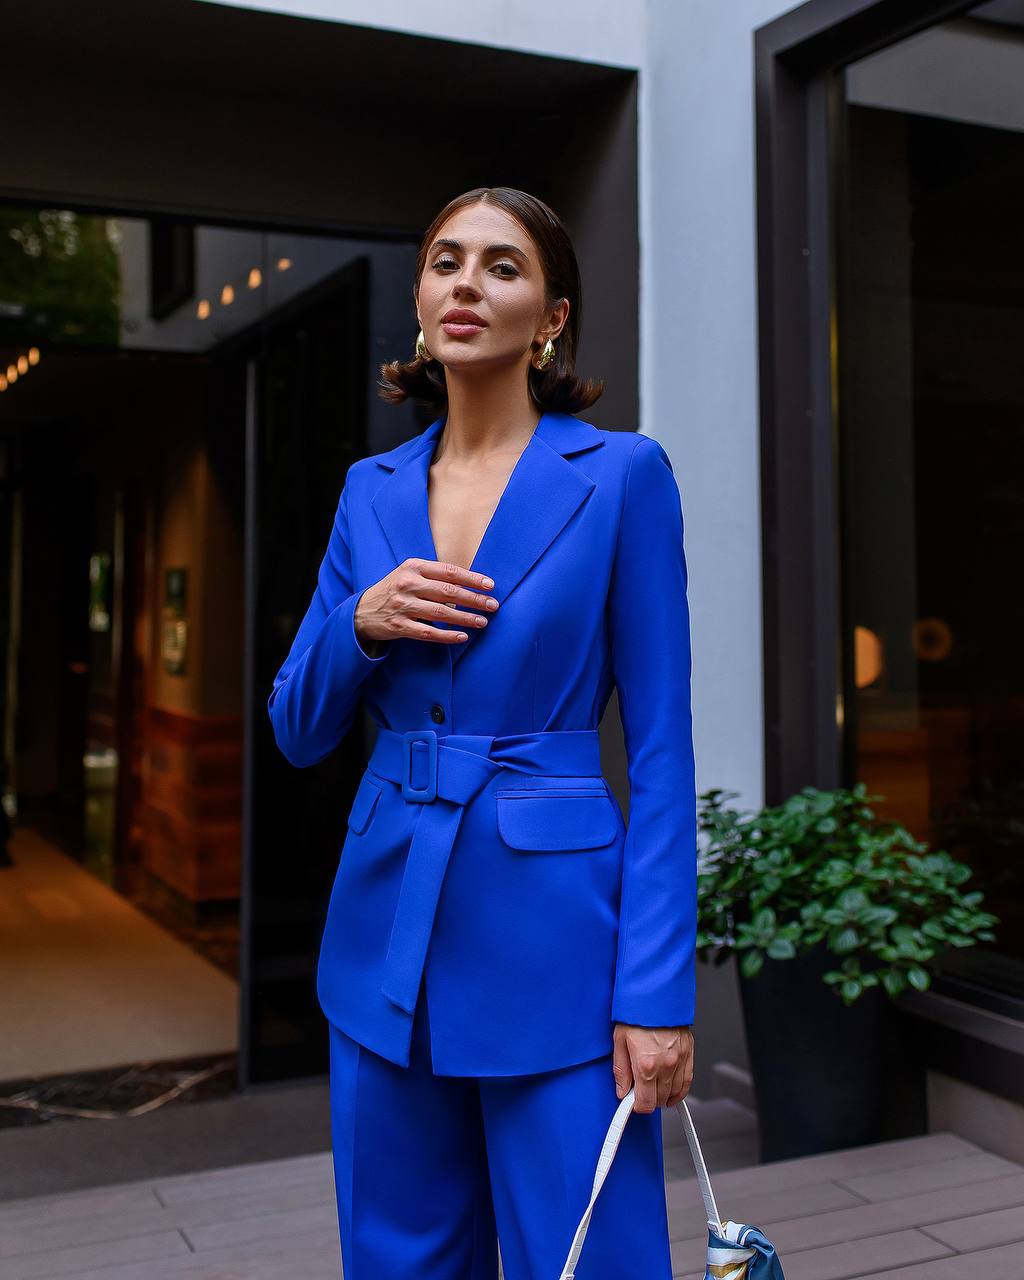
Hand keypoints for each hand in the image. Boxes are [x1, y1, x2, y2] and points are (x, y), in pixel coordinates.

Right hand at [354, 558, 498, 650]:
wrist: (362, 611)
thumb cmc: (394, 590)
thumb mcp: (409, 574)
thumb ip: (434, 576)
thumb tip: (467, 584)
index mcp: (413, 567)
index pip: (449, 571)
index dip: (472, 578)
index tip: (490, 585)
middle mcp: (408, 584)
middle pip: (448, 592)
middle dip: (474, 599)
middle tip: (493, 605)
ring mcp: (403, 606)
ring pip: (441, 613)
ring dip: (466, 618)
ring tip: (483, 621)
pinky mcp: (399, 626)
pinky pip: (429, 632)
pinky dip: (447, 635)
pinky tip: (462, 636)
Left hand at [613, 1023, 693, 1112]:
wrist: (655, 995)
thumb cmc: (636, 1015)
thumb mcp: (619, 1041)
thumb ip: (621, 1070)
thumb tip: (622, 1090)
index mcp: (645, 1065)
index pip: (645, 1103)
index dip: (637, 1106)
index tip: (632, 1103)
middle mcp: (665, 1065)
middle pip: (660, 1100)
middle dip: (648, 1099)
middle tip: (639, 1091)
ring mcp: (679, 1060)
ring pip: (674, 1093)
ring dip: (663, 1096)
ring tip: (653, 1088)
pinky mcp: (688, 1053)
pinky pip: (687, 1082)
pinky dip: (679, 1090)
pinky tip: (671, 1090)